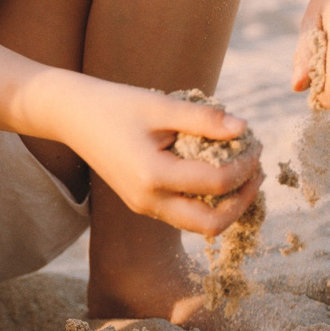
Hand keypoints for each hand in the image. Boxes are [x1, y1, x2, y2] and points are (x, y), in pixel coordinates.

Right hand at [56, 78, 263, 237]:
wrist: (72, 116)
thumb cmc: (115, 105)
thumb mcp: (161, 105)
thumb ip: (203, 119)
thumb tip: (243, 129)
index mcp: (153, 176)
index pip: (216, 183)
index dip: (245, 165)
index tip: (254, 142)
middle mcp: (148, 201)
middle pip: (211, 224)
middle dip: (242, 200)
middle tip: (257, 172)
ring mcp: (144, 206)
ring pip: (199, 226)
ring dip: (227, 205)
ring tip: (244, 174)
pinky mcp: (142, 204)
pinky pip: (185, 215)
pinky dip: (208, 202)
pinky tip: (218, 174)